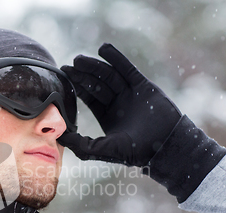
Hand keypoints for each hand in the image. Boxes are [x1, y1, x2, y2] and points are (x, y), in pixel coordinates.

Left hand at [58, 43, 181, 166]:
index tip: (64, 76)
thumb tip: (59, 137)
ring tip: (79, 59)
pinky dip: (116, 58)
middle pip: (97, 84)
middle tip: (68, 66)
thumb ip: (81, 145)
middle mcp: (118, 103)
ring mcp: (130, 93)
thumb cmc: (135, 151)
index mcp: (108, 115)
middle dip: (82, 74)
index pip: (89, 97)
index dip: (77, 86)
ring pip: (109, 75)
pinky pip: (127, 69)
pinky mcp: (143, 85)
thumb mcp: (104, 149)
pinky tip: (103, 49)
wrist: (166, 145)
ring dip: (94, 65)